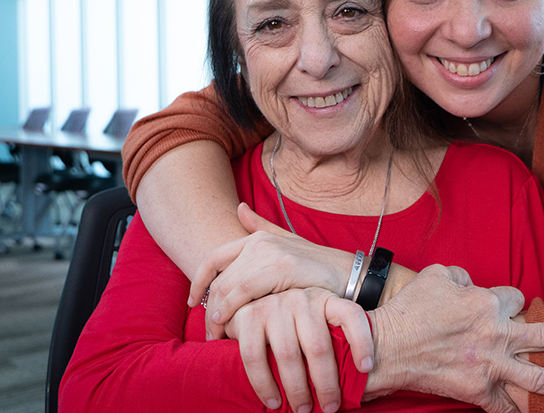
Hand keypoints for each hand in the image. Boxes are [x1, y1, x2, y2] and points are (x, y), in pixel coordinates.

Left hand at [188, 203, 354, 339]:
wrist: (350, 276)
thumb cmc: (318, 269)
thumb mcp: (288, 245)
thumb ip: (261, 227)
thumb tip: (239, 208)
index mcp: (258, 237)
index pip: (213, 258)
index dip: (198, 282)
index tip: (192, 302)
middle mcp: (260, 241)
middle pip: (218, 277)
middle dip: (207, 306)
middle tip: (208, 331)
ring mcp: (271, 252)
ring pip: (228, 285)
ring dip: (217, 314)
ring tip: (216, 335)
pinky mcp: (281, 267)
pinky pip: (245, 291)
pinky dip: (232, 310)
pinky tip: (230, 326)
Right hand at [225, 287, 373, 412]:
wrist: (251, 303)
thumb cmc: (294, 324)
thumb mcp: (318, 322)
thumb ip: (334, 339)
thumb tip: (360, 378)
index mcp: (325, 299)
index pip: (351, 315)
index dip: (362, 341)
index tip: (367, 368)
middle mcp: (301, 299)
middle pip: (318, 346)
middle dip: (326, 383)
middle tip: (330, 407)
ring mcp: (274, 306)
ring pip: (288, 355)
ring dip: (296, 389)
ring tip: (303, 410)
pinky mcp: (249, 318)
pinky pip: (255, 357)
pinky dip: (264, 384)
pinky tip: (274, 402)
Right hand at [366, 265, 543, 411]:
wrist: (387, 347)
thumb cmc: (411, 309)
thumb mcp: (438, 276)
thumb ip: (462, 276)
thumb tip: (472, 283)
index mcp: (487, 304)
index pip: (516, 298)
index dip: (513, 301)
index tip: (508, 306)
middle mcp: (496, 335)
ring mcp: (490, 366)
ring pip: (540, 380)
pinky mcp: (477, 392)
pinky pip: (506, 408)